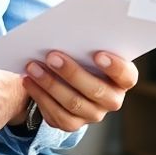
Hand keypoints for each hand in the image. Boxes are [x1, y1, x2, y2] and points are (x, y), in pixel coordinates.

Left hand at [22, 50, 137, 132]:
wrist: (70, 79)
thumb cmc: (84, 56)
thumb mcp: (91, 49)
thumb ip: (88, 44)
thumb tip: (68, 30)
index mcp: (123, 79)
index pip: (126, 76)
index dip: (114, 67)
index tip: (98, 54)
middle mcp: (112, 100)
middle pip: (95, 90)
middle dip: (71, 72)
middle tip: (52, 56)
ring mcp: (93, 114)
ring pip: (73, 104)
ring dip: (50, 84)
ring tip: (33, 67)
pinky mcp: (73, 124)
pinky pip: (57, 115)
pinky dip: (40, 96)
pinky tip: (29, 81)